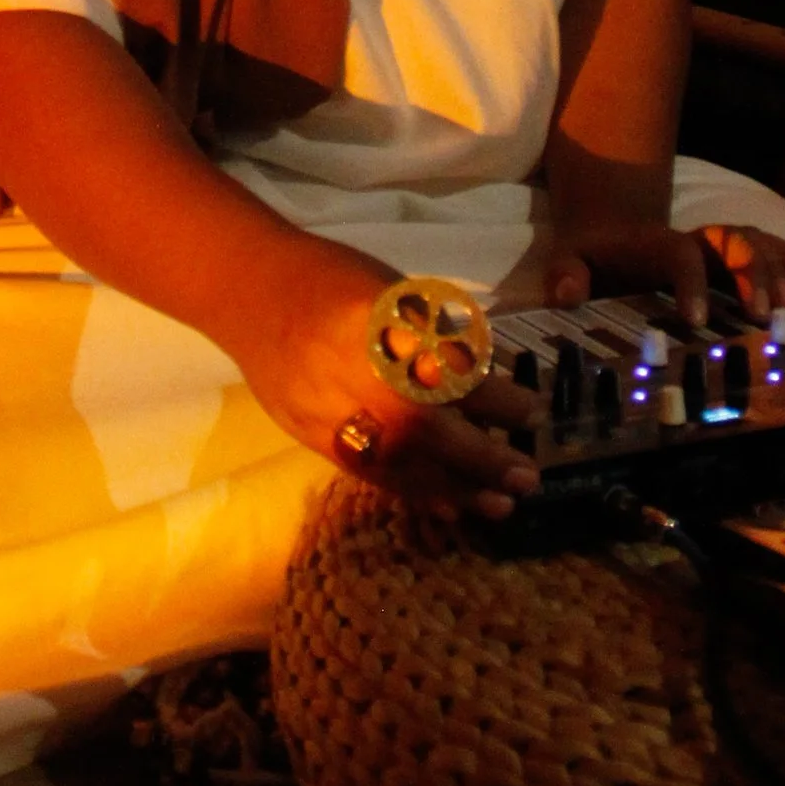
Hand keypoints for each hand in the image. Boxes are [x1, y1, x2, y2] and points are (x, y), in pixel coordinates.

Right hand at [224, 238, 539, 525]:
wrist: (254, 296)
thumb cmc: (335, 279)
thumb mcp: (395, 293)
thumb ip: (435, 338)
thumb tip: (486, 378)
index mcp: (388, 329)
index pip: (456, 374)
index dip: (499, 398)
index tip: (530, 409)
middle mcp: (362, 377)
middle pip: (431, 429)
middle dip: (485, 458)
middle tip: (527, 477)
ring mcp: (336, 413)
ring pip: (404, 463)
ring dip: (457, 489)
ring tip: (500, 506)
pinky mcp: (319, 438)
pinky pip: (373, 474)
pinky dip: (415, 492)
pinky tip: (449, 506)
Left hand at [545, 214, 784, 323]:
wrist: (607, 228)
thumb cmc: (590, 252)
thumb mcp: (566, 260)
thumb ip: (565, 275)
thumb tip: (566, 295)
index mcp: (656, 243)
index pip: (681, 256)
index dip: (691, 284)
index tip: (695, 321)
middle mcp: (691, 238)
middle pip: (731, 243)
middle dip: (750, 275)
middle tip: (761, 316)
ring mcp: (711, 244)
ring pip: (752, 244)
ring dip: (775, 271)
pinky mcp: (723, 254)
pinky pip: (761, 247)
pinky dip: (783, 258)